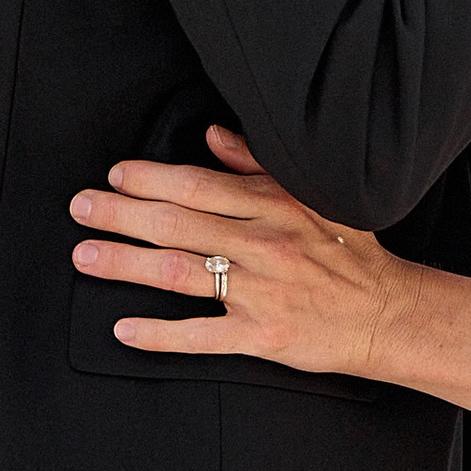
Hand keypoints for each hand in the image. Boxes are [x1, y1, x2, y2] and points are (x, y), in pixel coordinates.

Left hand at [71, 126, 406, 372]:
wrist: (389, 313)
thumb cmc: (350, 253)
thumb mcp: (313, 196)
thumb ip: (258, 164)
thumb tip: (213, 135)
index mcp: (273, 205)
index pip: (197, 185)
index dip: (150, 179)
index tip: (115, 176)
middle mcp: (262, 244)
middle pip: (176, 225)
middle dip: (121, 215)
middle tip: (81, 208)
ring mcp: (260, 291)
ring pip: (178, 274)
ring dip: (125, 264)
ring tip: (85, 257)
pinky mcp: (262, 335)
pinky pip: (200, 335)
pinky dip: (159, 333)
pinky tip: (124, 328)